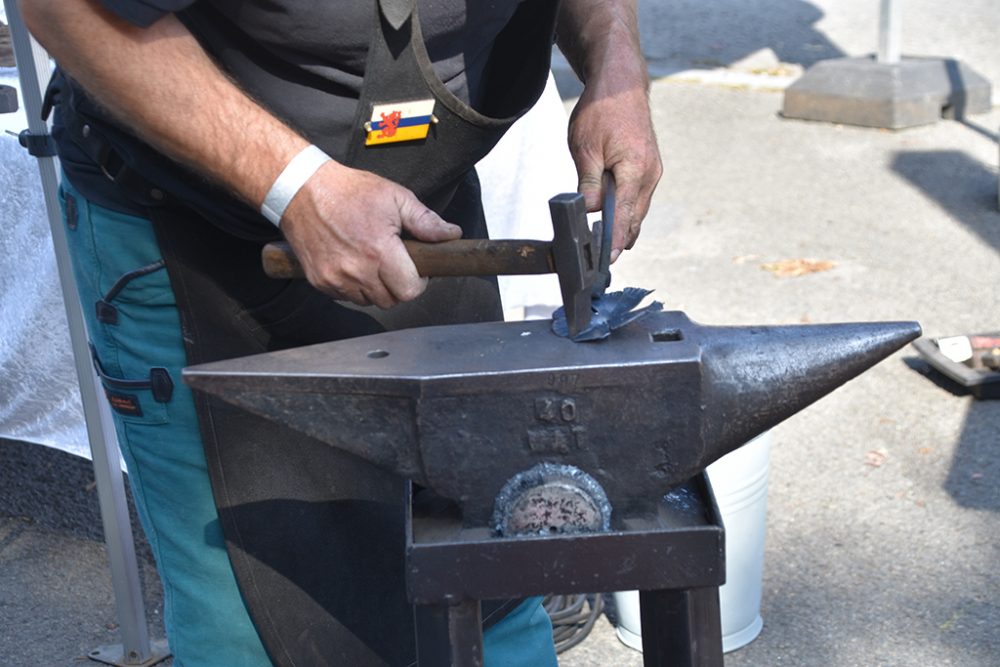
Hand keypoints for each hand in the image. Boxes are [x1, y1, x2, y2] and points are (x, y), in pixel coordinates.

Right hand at [279, 162, 461, 307]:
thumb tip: (450, 234)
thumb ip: (425, 221)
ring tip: (373, 261)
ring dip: (377, 288)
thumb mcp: (394, 197)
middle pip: (391, 301)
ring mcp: (336, 279)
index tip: (416, 269)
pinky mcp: (320, 281)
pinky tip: (354, 264)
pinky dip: (355, 287)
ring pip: (369, 301)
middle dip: (399, 286)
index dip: (418, 281)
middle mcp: (357, 270)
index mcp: (379, 251)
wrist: (301, 190)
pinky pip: (347, 297)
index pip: (410, 291)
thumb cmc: (347, 191)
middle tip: (396, 263)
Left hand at [567, 64, 661, 261]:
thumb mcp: (584, 148)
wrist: (621, 85)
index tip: (608, 260)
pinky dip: (627, 211)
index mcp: (635, 170)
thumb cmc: (601, 112)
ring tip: (607, 249)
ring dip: (624, 226)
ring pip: (637, 209)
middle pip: (634, 217)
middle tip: (603, 263)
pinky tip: (614, 223)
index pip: (625, 215)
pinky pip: (637, 197)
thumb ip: (588, 184)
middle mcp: (650, 174)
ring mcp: (652, 172)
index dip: (616, 240)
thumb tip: (590, 212)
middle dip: (620, 239)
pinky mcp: (649, 168)